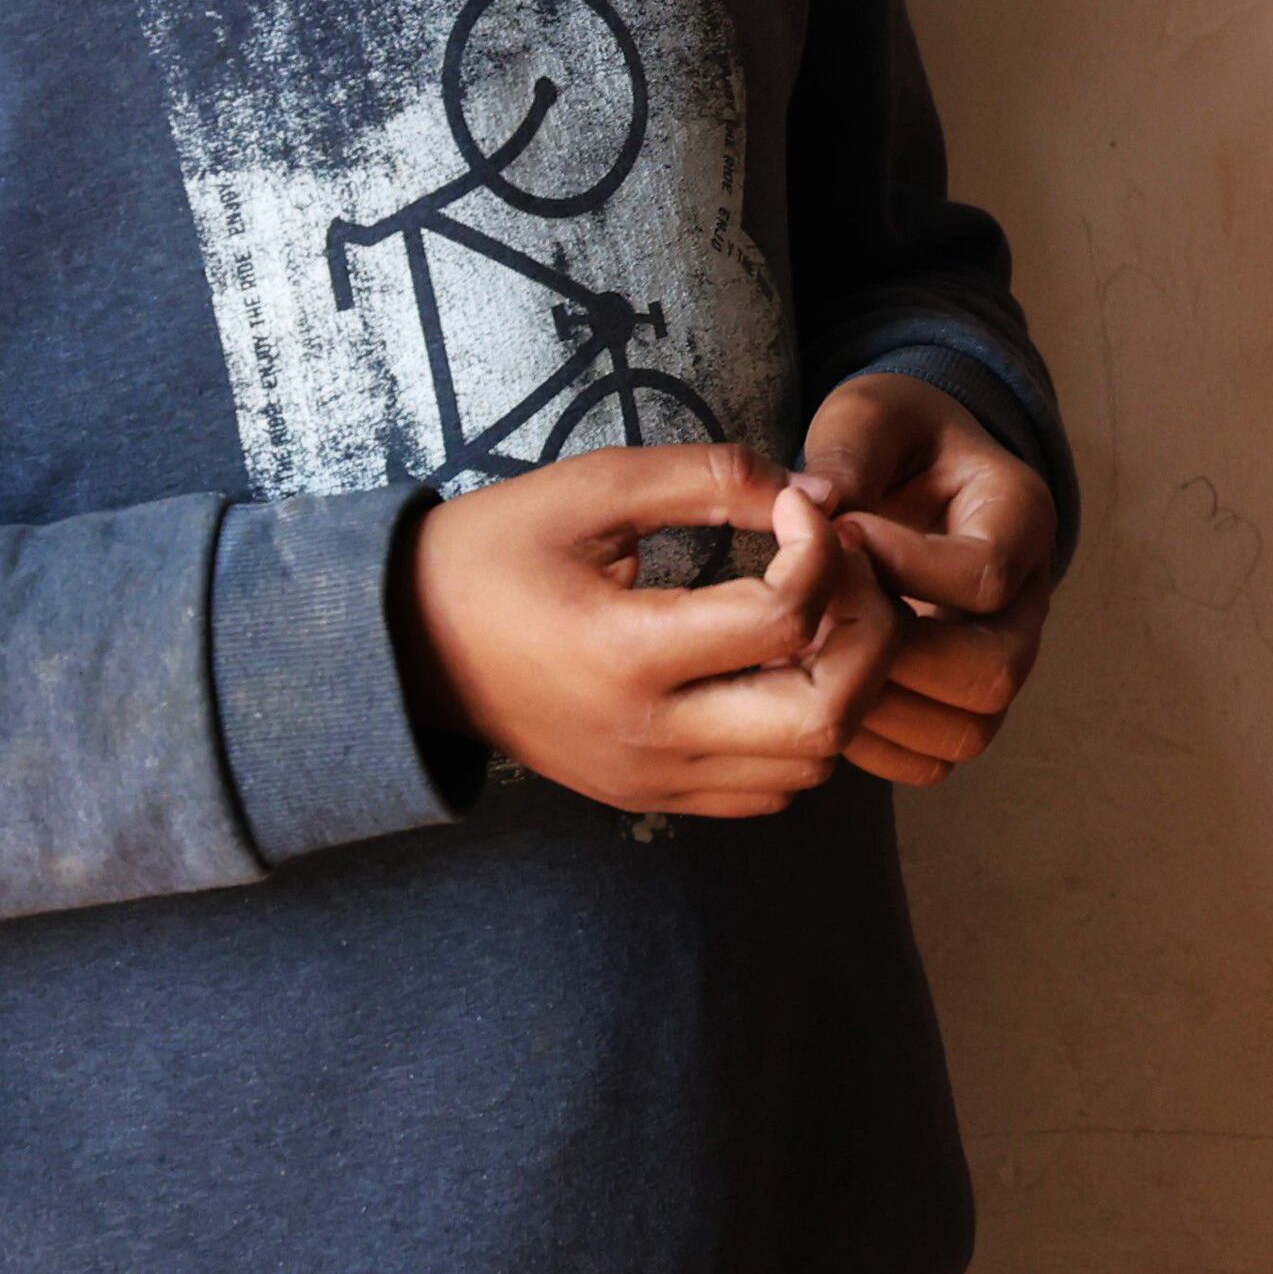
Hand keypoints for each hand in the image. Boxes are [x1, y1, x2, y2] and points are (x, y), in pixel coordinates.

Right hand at [397, 443, 903, 819]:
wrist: (405, 646)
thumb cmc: (495, 551)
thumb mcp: (591, 488)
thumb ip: (708, 477)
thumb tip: (817, 492)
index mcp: (625, 651)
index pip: (786, 617)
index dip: (824, 549)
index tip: (797, 509)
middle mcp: (647, 734)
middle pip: (826, 715)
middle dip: (867, 635)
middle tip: (846, 574)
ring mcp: (652, 778)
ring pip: (814, 763)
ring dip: (845, 686)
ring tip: (817, 616)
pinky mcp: (652, 796)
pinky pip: (772, 789)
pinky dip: (805, 731)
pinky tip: (778, 668)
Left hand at [797, 372, 1062, 784]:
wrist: (910, 470)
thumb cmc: (891, 437)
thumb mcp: (872, 413)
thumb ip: (850, 447)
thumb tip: (815, 508)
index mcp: (1020, 519)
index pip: (986, 577)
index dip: (905, 568)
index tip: (839, 534)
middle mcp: (1027, 600)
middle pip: (994, 671)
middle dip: (894, 655)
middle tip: (821, 616)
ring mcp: (998, 657)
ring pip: (969, 729)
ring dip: (880, 707)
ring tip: (814, 656)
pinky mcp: (959, 701)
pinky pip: (932, 759)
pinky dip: (873, 742)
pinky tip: (822, 686)